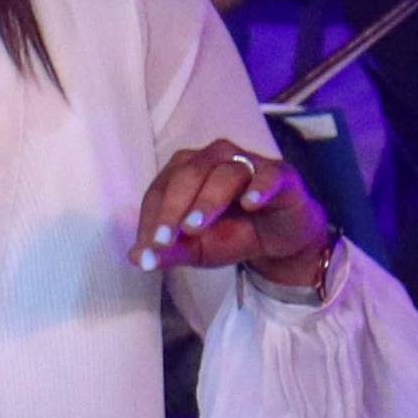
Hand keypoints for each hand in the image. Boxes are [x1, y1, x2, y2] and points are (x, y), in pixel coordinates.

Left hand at [131, 141, 329, 286]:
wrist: (278, 239)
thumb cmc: (231, 234)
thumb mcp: (196, 250)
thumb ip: (169, 252)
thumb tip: (138, 259)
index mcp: (184, 172)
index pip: (159, 191)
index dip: (151, 220)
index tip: (148, 249)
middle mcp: (213, 158)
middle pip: (187, 175)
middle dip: (172, 209)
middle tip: (165, 239)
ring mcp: (248, 163)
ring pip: (224, 173)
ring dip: (207, 200)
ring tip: (194, 227)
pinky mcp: (279, 174)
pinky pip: (268, 174)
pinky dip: (259, 187)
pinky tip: (250, 203)